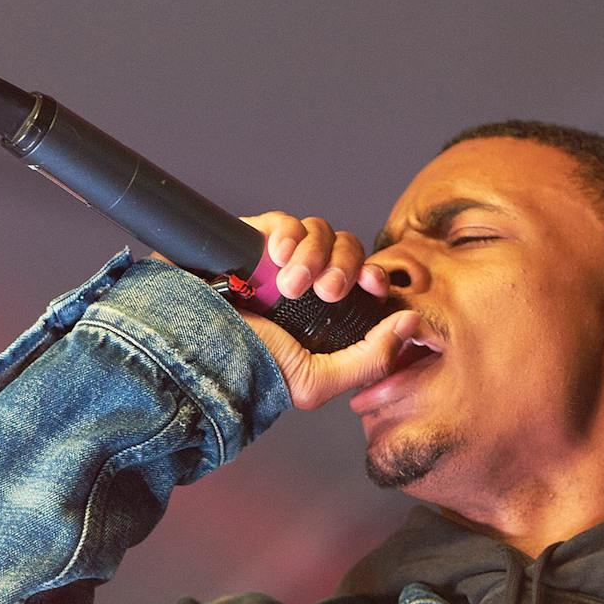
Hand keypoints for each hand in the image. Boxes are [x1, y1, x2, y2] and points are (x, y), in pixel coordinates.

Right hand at [235, 212, 419, 409]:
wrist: (193, 351)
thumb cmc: (248, 371)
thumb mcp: (316, 381)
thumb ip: (371, 358)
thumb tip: (410, 322)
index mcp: (325, 317)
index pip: (362, 282)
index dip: (374, 276)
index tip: (372, 286)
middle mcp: (305, 286)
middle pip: (347, 250)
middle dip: (344, 266)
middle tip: (328, 290)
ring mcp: (278, 262)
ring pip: (321, 232)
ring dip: (314, 255)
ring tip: (289, 284)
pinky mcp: (253, 241)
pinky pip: (287, 222)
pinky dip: (288, 236)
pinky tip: (275, 260)